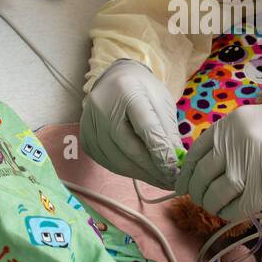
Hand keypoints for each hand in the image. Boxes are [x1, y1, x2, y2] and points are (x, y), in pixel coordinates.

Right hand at [80, 59, 182, 189]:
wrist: (117, 78)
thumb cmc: (144, 90)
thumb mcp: (162, 104)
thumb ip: (168, 133)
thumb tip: (177, 165)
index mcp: (127, 90)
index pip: (146, 130)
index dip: (161, 155)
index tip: (176, 172)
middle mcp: (102, 106)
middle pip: (129, 149)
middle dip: (153, 170)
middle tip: (171, 182)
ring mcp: (89, 122)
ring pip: (116, 160)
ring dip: (141, 175)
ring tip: (160, 181)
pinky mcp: (85, 136)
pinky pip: (106, 162)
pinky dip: (126, 171)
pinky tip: (141, 172)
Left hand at [174, 99, 261, 222]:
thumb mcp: (259, 123)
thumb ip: (234, 142)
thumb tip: (210, 169)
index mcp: (232, 123)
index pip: (196, 153)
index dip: (188, 173)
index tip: (186, 185)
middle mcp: (236, 142)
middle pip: (202, 176)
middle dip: (198, 192)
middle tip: (203, 200)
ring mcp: (250, 165)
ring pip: (215, 195)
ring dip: (213, 205)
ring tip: (218, 207)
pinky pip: (237, 207)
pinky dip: (231, 213)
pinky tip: (234, 212)